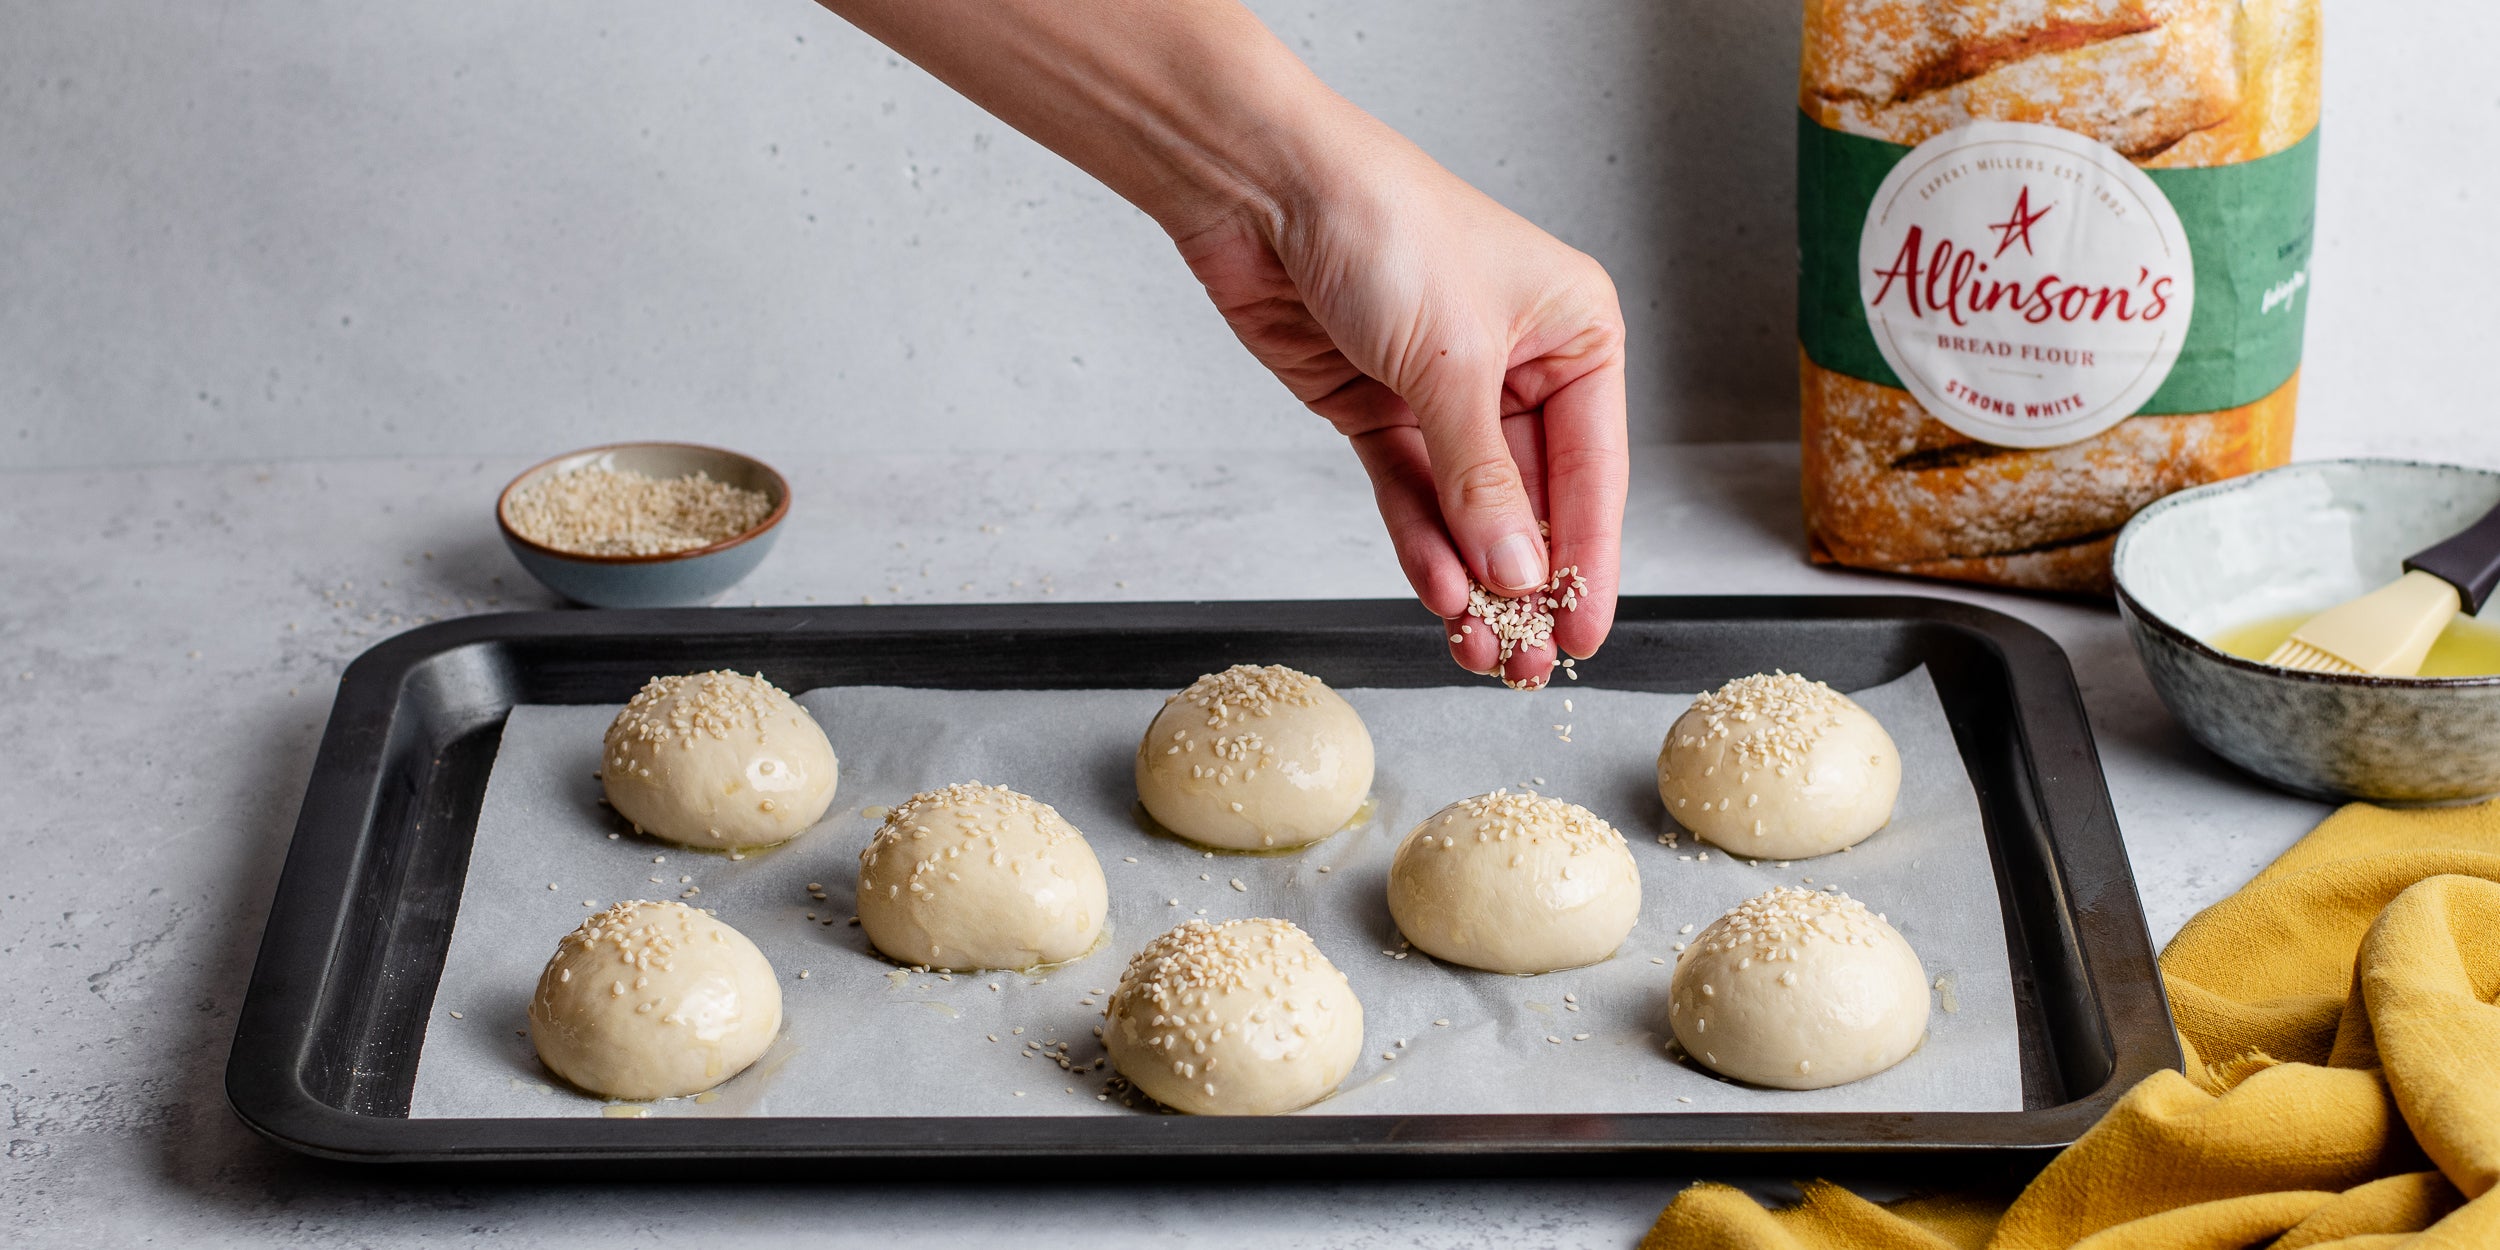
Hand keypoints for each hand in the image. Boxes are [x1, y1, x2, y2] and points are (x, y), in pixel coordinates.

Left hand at [1170, 128, 1627, 687]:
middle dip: (1525, 584)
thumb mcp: (1452, 363)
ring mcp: (1444, 393)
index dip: (1588, 560)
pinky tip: (1438, 593)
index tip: (1586, 632)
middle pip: (1532, 502)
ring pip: (1469, 511)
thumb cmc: (1382, 224)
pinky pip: (1410, 494)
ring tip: (1476, 646)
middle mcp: (1518, 366)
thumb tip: (1519, 569)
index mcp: (1574, 334)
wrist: (1263, 188)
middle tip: (1527, 662)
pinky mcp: (1378, 409)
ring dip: (1472, 579)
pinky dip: (1422, 545)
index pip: (1595, 472)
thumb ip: (1483, 479)